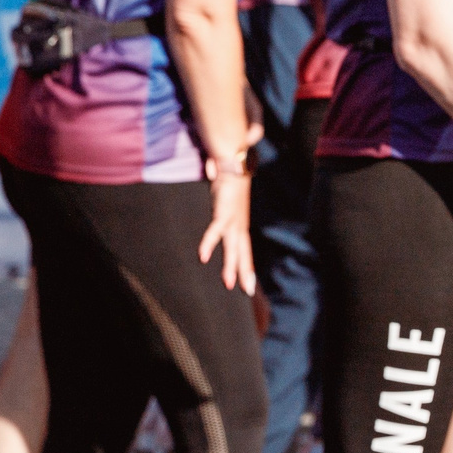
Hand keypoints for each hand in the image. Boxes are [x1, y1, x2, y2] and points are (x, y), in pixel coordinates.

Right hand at [199, 161, 257, 293]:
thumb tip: (216, 206)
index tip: (250, 285)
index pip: (245, 249)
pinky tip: (202, 257)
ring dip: (231, 265)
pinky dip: (209, 244)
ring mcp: (233, 218)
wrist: (234, 161)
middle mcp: (239, 223)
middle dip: (245, 271)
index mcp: (240, 223)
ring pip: (233, 246)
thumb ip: (222, 209)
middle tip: (247, 290)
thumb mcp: (227, 201)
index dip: (247, 266)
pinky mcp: (223, 211)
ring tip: (229, 284)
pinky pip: (215, 231)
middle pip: (243, 252)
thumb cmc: (231, 180)